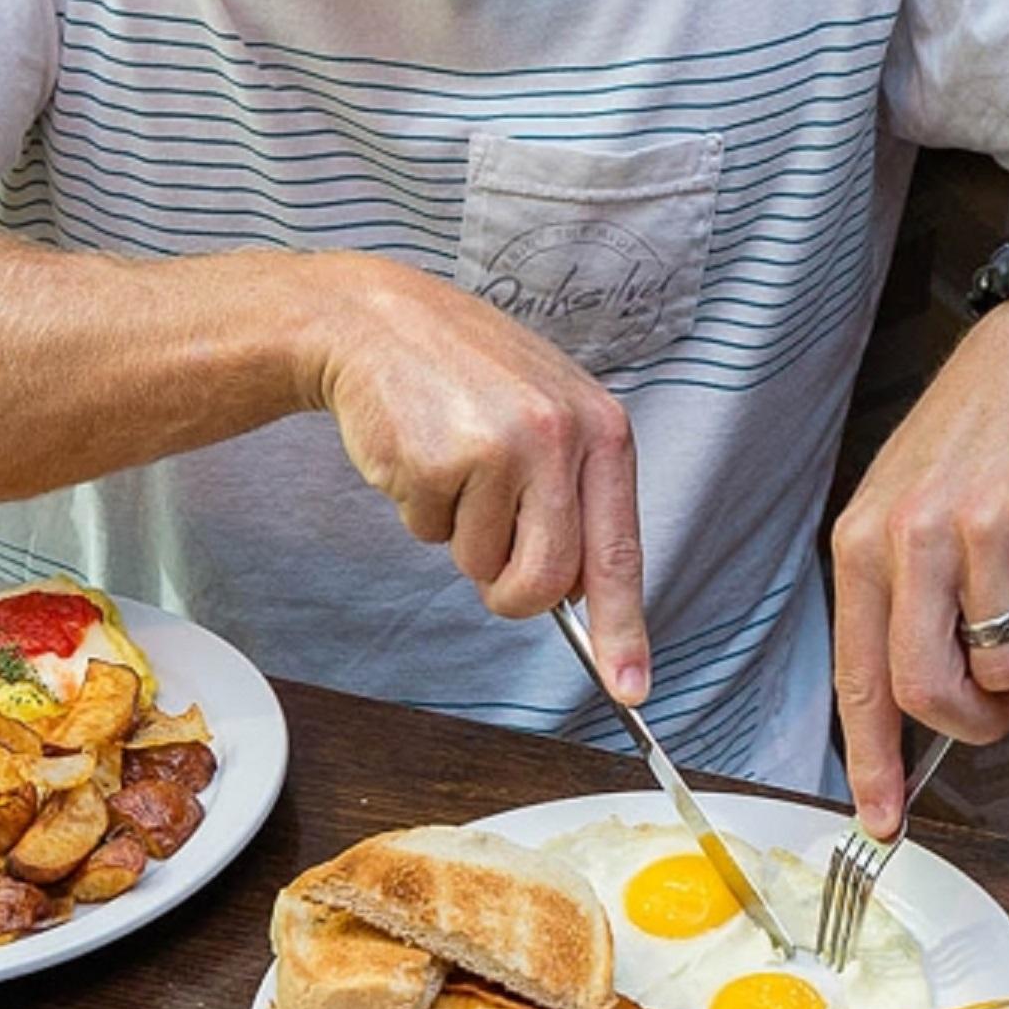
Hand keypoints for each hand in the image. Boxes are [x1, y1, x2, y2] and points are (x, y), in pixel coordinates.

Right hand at [301, 254, 650, 699]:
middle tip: (489, 557)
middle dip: (510, 591)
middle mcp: (559, 437)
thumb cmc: (469, 374)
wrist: (377, 320)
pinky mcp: (436, 461)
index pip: (619, 552)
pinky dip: (419, 508)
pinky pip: (428, 534)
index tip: (631, 687)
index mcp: (602, 430)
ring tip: (454, 462)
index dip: (623, 629)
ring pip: (480, 564)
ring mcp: (497, 448)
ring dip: (459, 534)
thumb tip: (581, 596)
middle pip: (545, 582)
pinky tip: (419, 449)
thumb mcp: (549, 412)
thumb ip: (575, 494)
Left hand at [829, 294, 1008, 835]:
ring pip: (1006, 659)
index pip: (857, 678)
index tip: (882, 822)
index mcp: (861, 543)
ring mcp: (978, 522)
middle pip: (927, 689)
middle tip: (1005, 705)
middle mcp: (909, 535)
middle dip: (975, 724)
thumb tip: (924, 716)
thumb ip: (906, 606)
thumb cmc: (978, 442)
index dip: (871, 762)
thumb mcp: (909, 511)